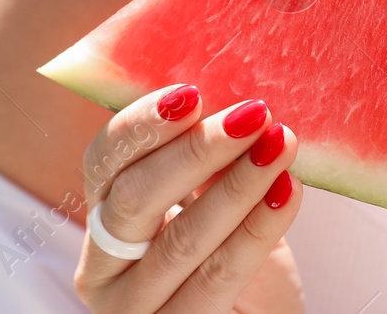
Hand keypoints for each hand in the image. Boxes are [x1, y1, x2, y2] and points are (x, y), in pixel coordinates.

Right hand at [74, 83, 305, 312]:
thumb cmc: (228, 257)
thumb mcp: (209, 205)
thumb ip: (205, 166)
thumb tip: (229, 103)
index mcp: (100, 218)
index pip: (103, 162)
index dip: (143, 126)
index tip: (193, 95)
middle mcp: (103, 269)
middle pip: (134, 199)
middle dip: (197, 151)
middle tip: (253, 115)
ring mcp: (134, 310)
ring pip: (181, 240)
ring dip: (238, 184)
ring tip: (280, 146)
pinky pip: (218, 277)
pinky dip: (257, 229)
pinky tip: (286, 192)